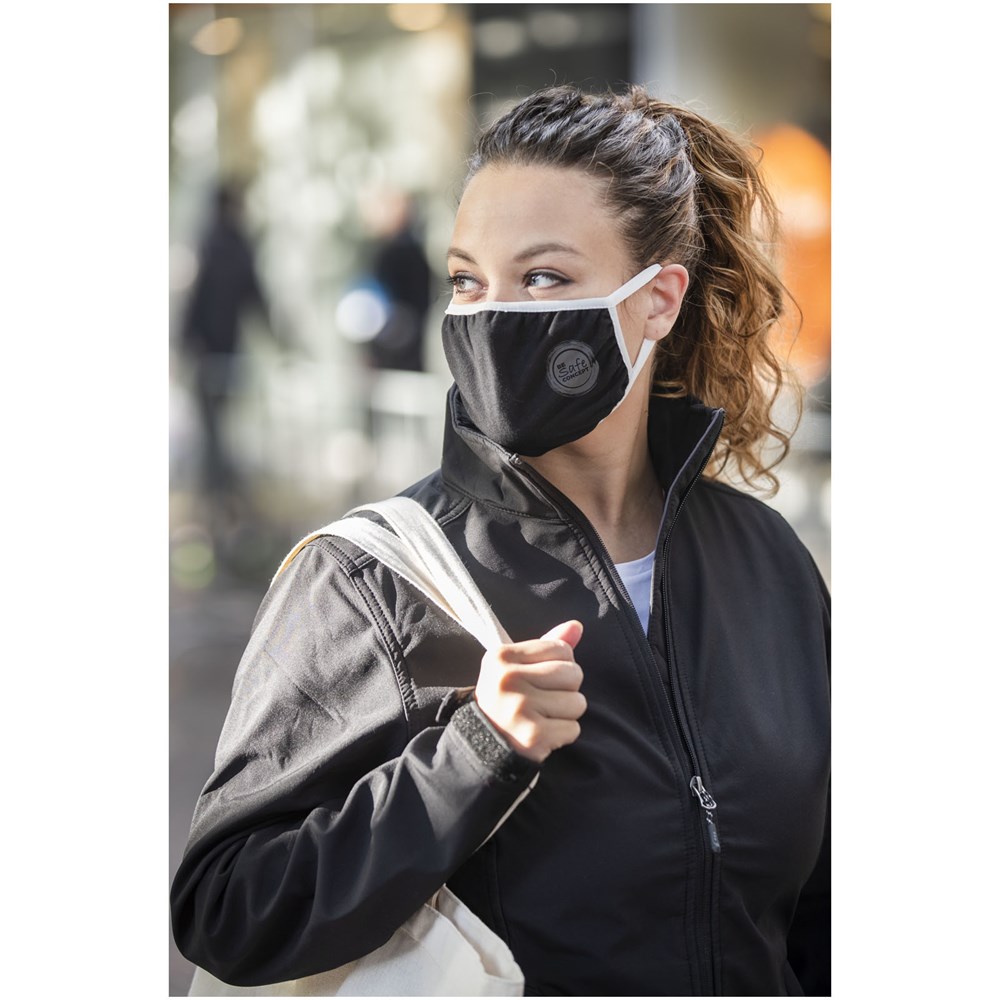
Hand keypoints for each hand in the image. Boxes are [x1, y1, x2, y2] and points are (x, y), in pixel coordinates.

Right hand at [474, 620, 585, 762]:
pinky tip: (544, 733)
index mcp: (502, 656)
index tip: (541, 679)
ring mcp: (520, 708)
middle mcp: (508, 680)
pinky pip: (573, 729)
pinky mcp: (532, 735)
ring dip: (567, 713)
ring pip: (577, 702)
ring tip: (544, 716)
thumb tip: (577, 626)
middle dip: (567, 689)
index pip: (562, 649)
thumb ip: (548, 644)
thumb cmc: (507, 698)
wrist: (483, 743)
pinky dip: (564, 734)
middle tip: (544, 700)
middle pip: (573, 674)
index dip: (561, 665)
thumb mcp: (517, 666)